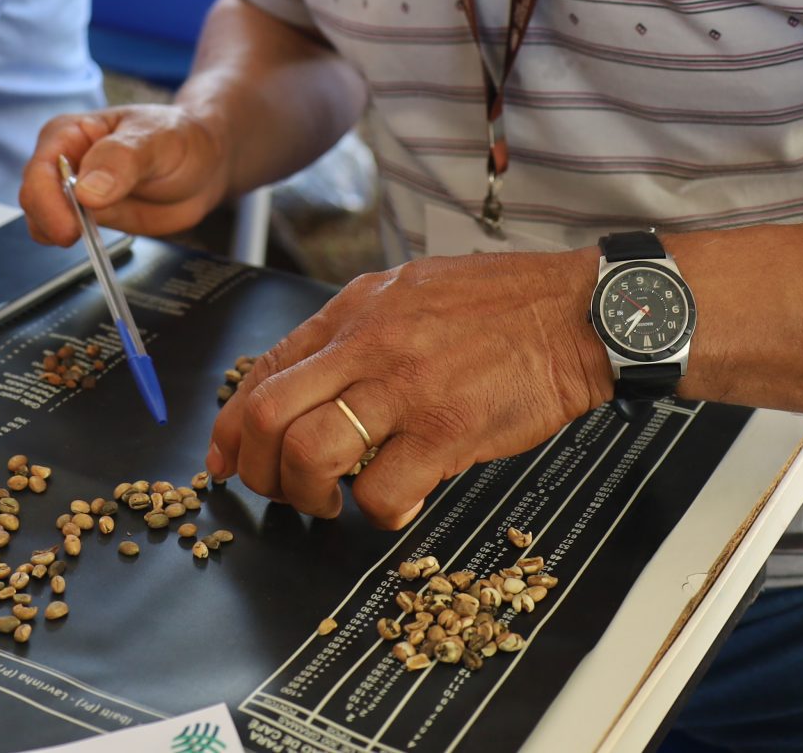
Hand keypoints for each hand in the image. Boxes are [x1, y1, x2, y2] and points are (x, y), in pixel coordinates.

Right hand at [18, 106, 231, 243]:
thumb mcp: (158, 140)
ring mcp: (75, 192)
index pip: (40, 168)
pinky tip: (98, 245)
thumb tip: (87, 190)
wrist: (206, 163)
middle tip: (77, 236)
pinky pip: (68, 236)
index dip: (47, 200)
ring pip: (43, 221)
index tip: (69, 226)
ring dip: (58, 235)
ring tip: (92, 236)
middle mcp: (66, 161)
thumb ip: (123, 159)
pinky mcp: (89, 218)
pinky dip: (77, 248)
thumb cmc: (181, 137)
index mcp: (71, 132)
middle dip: (50, 220)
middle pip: (34, 197)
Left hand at [206, 248, 613, 527]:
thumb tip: (312, 378)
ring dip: (308, 494)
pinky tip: (400, 499)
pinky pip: (381, 493)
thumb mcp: (410, 290)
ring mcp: (404, 389)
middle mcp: (367, 345)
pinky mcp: (446, 432)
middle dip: (256, 467)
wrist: (577, 311)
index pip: (264, 369)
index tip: (225, 457)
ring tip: (333, 501)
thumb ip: (358, 330)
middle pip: (266, 415)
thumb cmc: (502, 303)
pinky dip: (380, 512)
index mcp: (354, 310)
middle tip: (277, 489)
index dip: (230, 424)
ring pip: (309, 455)